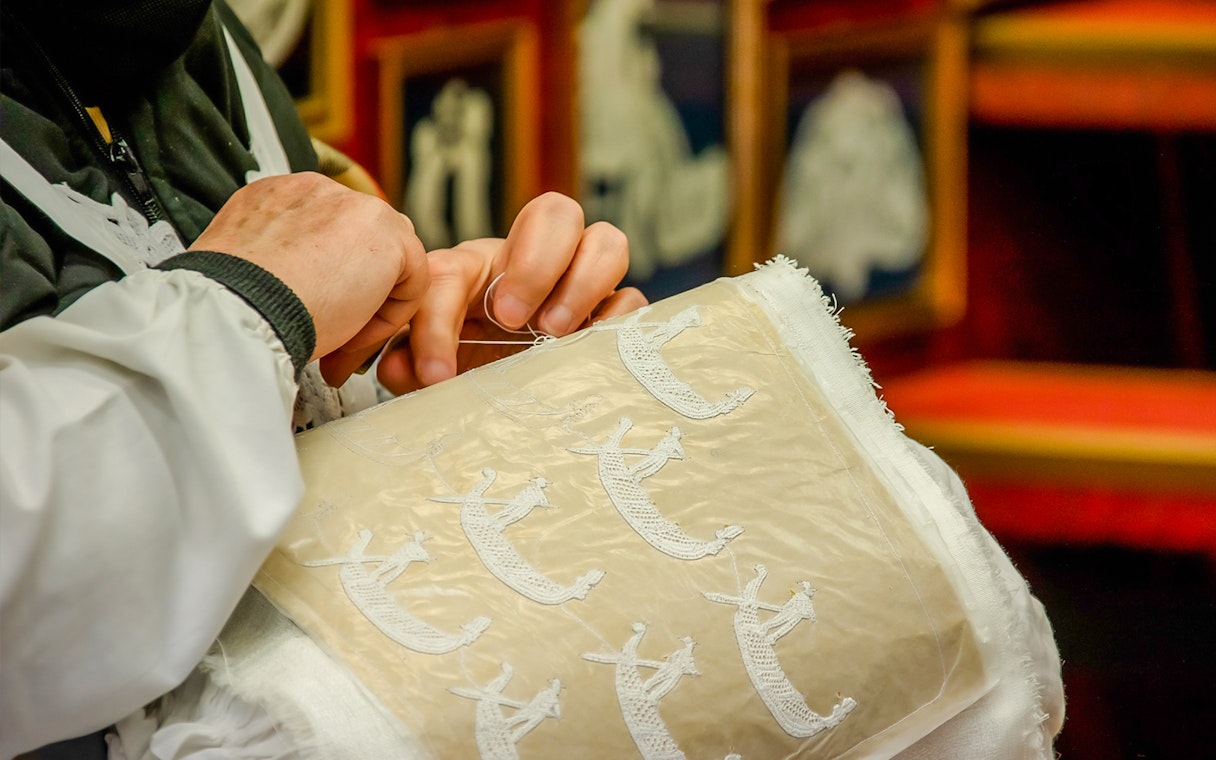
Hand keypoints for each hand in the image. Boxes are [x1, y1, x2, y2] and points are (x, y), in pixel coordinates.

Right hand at [189, 173, 428, 383]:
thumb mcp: (250, 273)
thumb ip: (282, 267)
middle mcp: (317, 191)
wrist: (237, 308)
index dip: (328, 284)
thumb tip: (307, 292)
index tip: (310, 317)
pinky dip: (390, 317)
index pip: (327, 234)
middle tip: (334, 336)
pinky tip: (355, 334)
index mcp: (277, 196)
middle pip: (364, 242)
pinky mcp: (388, 233)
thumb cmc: (234, 304)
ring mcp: (355, 206)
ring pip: (389, 262)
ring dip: (373, 307)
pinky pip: (411, 281)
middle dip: (358, 293)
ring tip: (341, 342)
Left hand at [375, 192, 647, 394]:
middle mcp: (537, 262)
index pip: (455, 271)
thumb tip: (400, 366)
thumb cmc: (466, 363)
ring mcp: (582, 284)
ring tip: (554, 334)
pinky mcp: (612, 316)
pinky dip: (616, 321)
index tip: (437, 372)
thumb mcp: (429, 364)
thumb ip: (411, 358)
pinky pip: (633, 300)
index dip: (439, 321)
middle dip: (536, 263)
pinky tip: (586, 352)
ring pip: (608, 241)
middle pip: (556, 212)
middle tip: (512, 320)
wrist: (504, 386)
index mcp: (480, 267)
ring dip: (584, 284)